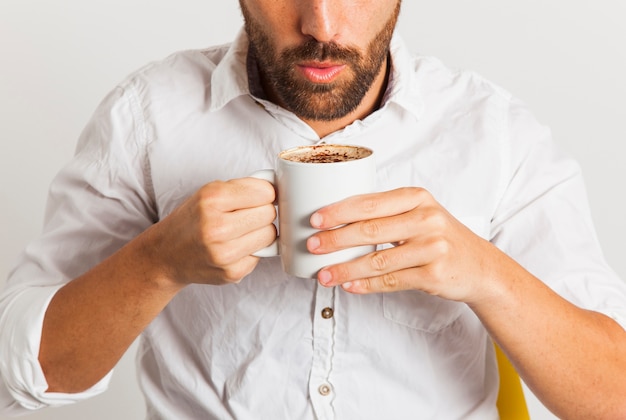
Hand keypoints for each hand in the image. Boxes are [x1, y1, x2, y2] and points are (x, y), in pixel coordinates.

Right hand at [150, 177, 276, 286]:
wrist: (166, 255)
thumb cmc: (192, 220)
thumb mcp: (209, 192)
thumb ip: (243, 187)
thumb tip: (278, 189)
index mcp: (212, 200)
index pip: (265, 192)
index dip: (265, 193)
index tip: (257, 197)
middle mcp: (217, 227)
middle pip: (269, 213)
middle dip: (262, 212)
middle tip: (246, 215)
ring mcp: (224, 253)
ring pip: (270, 235)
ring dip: (260, 231)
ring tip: (241, 231)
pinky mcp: (231, 272)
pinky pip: (261, 255)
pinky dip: (252, 250)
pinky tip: (234, 248)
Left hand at [306, 187, 498, 302]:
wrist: (480, 267)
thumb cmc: (441, 238)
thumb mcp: (420, 214)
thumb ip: (387, 213)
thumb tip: (337, 221)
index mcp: (417, 198)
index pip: (370, 203)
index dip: (339, 211)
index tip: (314, 219)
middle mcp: (426, 219)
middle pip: (370, 230)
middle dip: (335, 239)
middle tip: (312, 246)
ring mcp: (432, 248)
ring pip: (377, 260)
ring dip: (345, 268)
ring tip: (324, 275)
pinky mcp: (433, 274)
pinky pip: (391, 281)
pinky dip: (366, 285)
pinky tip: (348, 286)